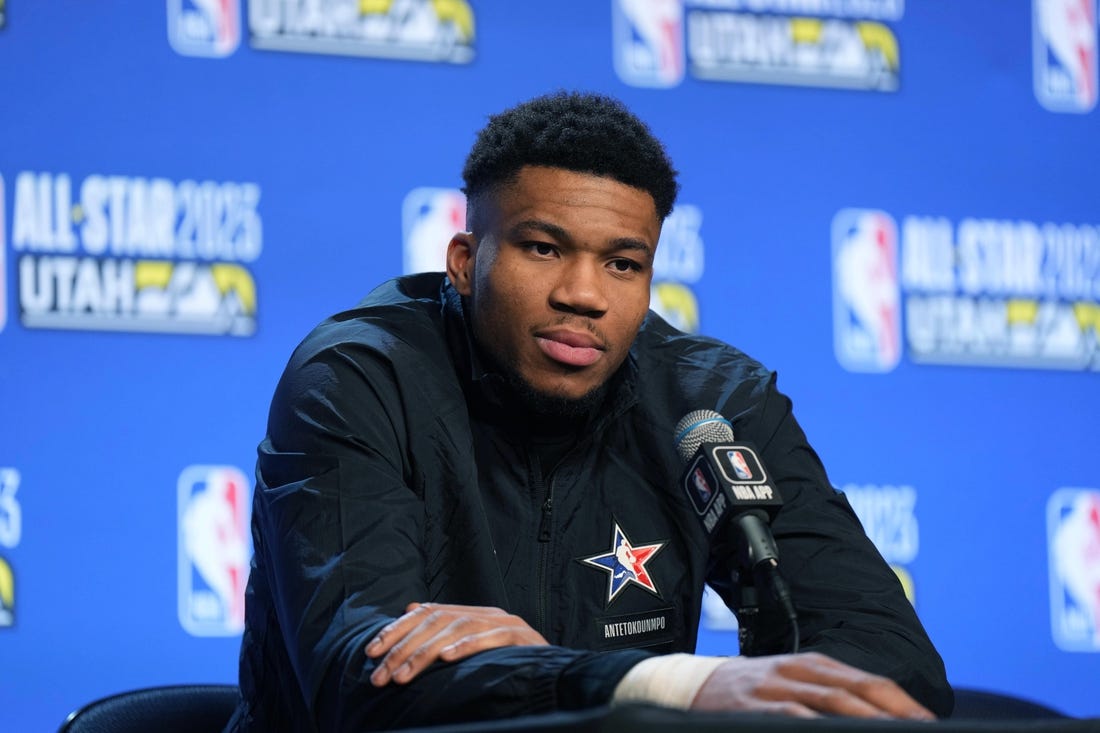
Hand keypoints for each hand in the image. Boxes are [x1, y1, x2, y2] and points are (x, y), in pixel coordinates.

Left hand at [366, 602, 547, 685]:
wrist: (556, 672)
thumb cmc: (509, 663)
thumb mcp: (472, 645)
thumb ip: (444, 628)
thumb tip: (411, 607)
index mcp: (472, 612)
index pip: (426, 613)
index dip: (396, 630)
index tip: (370, 652)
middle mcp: (486, 612)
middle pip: (437, 621)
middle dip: (403, 648)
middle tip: (379, 675)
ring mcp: (506, 622)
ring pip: (458, 629)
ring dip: (425, 653)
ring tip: (402, 676)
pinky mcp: (522, 637)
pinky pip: (493, 638)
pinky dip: (468, 646)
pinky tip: (447, 658)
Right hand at [691, 652, 935, 719]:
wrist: (690, 686)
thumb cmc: (748, 692)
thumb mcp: (790, 684)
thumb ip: (827, 697)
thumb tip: (873, 717)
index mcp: (813, 664)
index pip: (869, 682)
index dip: (902, 703)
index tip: (929, 722)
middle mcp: (799, 671)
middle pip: (858, 691)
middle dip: (895, 713)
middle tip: (924, 729)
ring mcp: (777, 688)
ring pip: (834, 703)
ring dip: (868, 720)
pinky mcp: (757, 707)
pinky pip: (796, 716)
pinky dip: (819, 727)